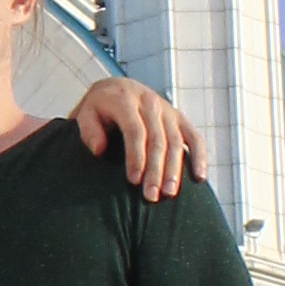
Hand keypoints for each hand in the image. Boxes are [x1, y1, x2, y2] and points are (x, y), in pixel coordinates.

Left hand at [74, 74, 204, 200]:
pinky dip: (200, 157)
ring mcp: (167, 110)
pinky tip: (200, 177)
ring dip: (174, 170)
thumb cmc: (98, 110)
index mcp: (124, 100)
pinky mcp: (180, 119)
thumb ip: (88, 130)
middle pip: (157, 139)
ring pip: (176, 142)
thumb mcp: (84, 114)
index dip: (136, 156)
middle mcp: (150, 103)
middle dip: (155, 170)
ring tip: (169, 194)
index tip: (134, 181)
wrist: (117, 88)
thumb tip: (100, 150)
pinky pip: (194, 137)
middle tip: (151, 196)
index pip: (135, 130)